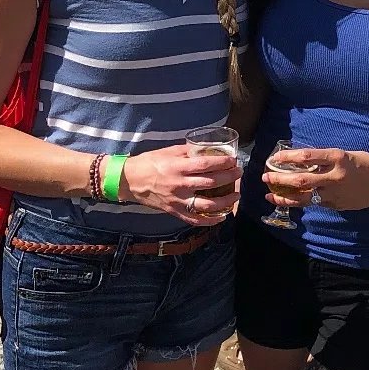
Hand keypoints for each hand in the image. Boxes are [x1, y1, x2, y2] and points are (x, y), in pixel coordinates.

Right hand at [118, 144, 240, 225]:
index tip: (233, 160)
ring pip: (207, 205)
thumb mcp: (168, 152)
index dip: (222, 162)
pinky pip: (194, 219)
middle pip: (210, 183)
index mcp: (177, 167)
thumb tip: (208, 148)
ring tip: (236, 195)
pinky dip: (210, 221)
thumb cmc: (149, 163)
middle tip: (238, 173)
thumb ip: (188, 151)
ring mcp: (177, 201)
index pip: (205, 164)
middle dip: (229, 178)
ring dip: (225, 201)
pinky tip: (222, 216)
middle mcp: (179, 185)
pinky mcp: (174, 212)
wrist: (129, 181)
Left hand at [262, 147, 368, 212]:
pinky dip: (300, 202)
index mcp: (337, 157)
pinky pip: (314, 203)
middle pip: (301, 179)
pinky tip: (289, 200)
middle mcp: (334, 176)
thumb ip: (324, 159)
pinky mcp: (336, 205)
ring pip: (304, 197)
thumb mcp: (344, 154)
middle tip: (266, 177)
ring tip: (269, 195)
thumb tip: (301, 160)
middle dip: (280, 179)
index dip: (287, 157)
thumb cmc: (364, 163)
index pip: (306, 156)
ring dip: (284, 196)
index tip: (275, 158)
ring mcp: (335, 193)